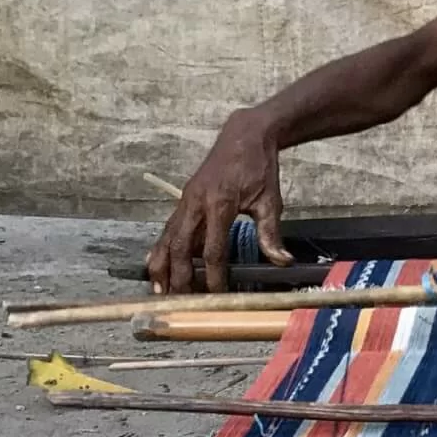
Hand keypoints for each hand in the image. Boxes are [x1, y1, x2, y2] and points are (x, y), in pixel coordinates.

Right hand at [145, 112, 292, 293]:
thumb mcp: (270, 200)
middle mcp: (196, 203)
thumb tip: (283, 261)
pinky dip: (160, 248)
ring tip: (158, 290)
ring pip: (168, 238)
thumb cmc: (258, 167)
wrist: (244, 135)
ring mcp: (187, 200)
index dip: (213, 275)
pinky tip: (153, 265)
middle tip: (180, 301)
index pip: (212, 250)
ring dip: (162, 265)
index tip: (217, 294)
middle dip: (178, 276)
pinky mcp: (184, 200)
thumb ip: (271, 233)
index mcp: (220, 204)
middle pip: (181, 247)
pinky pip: (168, 228)